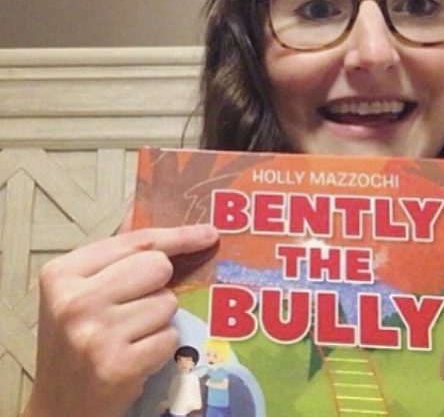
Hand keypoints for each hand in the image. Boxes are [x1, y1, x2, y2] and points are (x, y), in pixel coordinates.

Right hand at [24, 216, 217, 416]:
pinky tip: (134, 357)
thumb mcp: (81, 292)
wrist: (59, 407)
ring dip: (158, 320)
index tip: (208, 233)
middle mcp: (75, 301)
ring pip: (168, 302)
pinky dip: (160, 347)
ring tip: (129, 337)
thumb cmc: (77, 342)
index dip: (178, 236)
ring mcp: (95, 334)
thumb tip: (157, 221)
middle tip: (134, 309)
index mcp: (62, 273)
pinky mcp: (118, 366)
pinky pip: (170, 336)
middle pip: (158, 266)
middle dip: (158, 286)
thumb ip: (118, 257)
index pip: (137, 241)